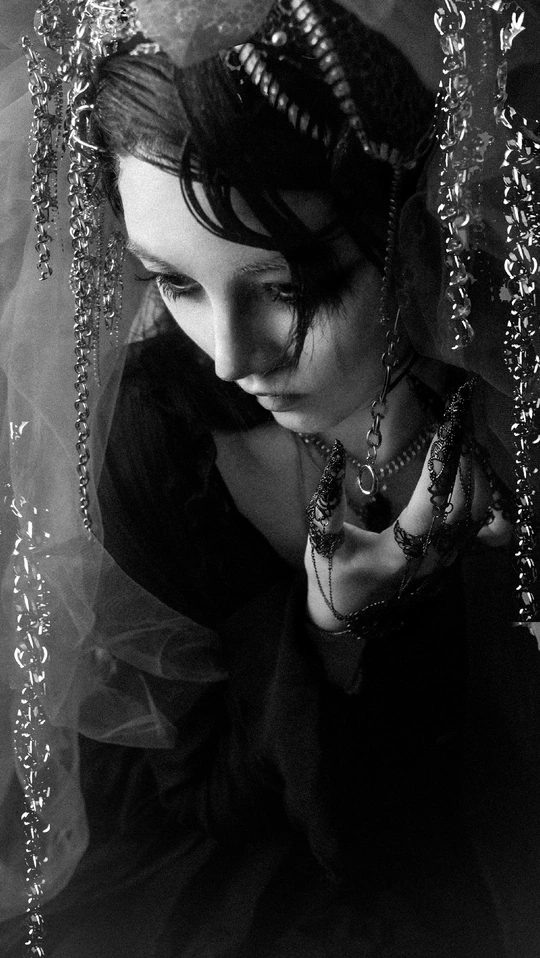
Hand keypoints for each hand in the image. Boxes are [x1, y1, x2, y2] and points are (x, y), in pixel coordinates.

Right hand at [305, 383, 509, 632]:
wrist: (346, 611)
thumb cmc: (331, 574)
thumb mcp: (321, 543)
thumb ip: (327, 504)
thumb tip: (336, 456)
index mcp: (397, 555)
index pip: (429, 506)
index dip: (440, 467)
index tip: (443, 432)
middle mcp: (429, 560)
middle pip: (463, 508)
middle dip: (464, 464)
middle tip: (458, 428)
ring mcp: (444, 561)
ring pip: (477, 516)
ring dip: (475, 476)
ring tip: (464, 442)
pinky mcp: (450, 558)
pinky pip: (477, 524)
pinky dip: (479, 493)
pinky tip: (470, 469)